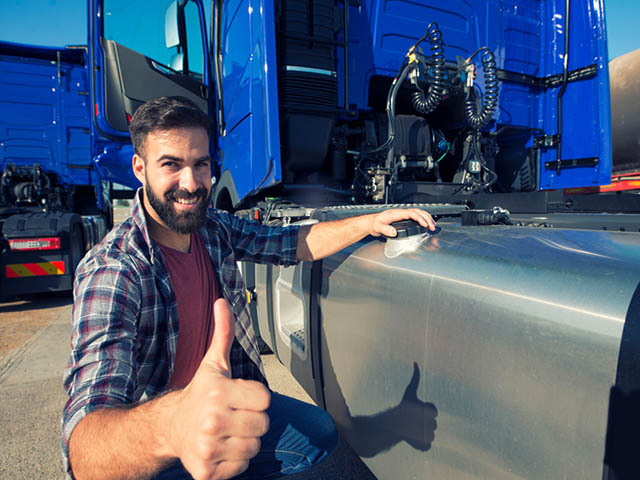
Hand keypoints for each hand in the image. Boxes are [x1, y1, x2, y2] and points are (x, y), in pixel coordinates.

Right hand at [167, 298, 269, 479]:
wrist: (169, 426)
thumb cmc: (199, 394)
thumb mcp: (213, 363)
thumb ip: (224, 332)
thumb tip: (223, 302)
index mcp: (218, 392)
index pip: (265, 398)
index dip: (255, 397)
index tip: (240, 396)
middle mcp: (213, 421)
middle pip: (264, 424)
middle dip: (252, 419)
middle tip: (235, 414)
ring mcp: (209, 448)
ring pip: (254, 446)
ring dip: (245, 440)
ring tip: (228, 431)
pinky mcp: (207, 471)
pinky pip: (241, 466)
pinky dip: (234, 460)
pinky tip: (221, 447)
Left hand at [368, 208, 435, 236]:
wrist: (371, 223)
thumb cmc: (374, 224)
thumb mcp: (378, 227)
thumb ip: (385, 230)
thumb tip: (393, 232)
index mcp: (396, 214)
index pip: (411, 213)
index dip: (419, 218)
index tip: (425, 224)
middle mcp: (400, 213)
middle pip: (417, 212)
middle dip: (427, 218)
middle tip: (432, 226)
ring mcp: (402, 215)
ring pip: (418, 213)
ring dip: (426, 218)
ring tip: (432, 225)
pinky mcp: (403, 218)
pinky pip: (416, 216)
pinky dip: (423, 219)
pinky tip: (426, 224)